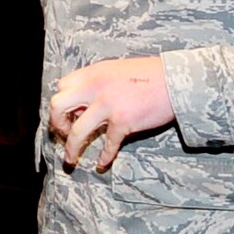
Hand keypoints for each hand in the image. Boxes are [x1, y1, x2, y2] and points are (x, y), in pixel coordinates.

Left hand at [48, 57, 174, 170]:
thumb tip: (83, 104)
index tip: (68, 114)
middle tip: (63, 134)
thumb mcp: (115, 71)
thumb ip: (97, 84)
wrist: (177, 80)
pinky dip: (104, 157)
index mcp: (92, 73)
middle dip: (56, 123)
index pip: (62, 86)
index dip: (62, 102)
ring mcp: (107, 105)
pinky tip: (102, 163)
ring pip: (76, 131)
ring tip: (70, 159)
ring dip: (71, 148)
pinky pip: (107, 144)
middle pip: (58, 106)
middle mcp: (95, 87)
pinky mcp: (123, 121)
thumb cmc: (150, 75)